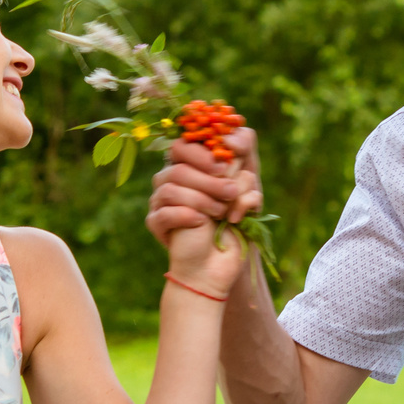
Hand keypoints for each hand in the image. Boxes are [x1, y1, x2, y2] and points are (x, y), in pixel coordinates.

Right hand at [150, 128, 262, 296]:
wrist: (222, 261)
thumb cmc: (235, 220)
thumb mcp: (247, 186)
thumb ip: (245, 157)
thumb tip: (231, 142)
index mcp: (190, 164)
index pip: (184, 144)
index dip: (203, 152)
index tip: (225, 165)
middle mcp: (171, 178)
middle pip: (177, 164)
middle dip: (207, 178)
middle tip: (230, 192)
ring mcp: (160, 200)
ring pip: (170, 187)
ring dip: (201, 199)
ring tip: (222, 213)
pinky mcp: (155, 222)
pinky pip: (163, 213)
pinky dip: (186, 216)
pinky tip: (202, 223)